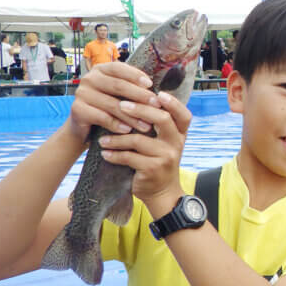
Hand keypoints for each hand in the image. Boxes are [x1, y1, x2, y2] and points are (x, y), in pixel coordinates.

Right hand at [69, 62, 158, 141]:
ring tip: (146, 124)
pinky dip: (116, 124)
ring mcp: (81, 93)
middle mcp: (89, 78)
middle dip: (140, 96)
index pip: (120, 68)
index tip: (151, 85)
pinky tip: (128, 130)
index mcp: (101, 70)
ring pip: (112, 104)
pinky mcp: (77, 109)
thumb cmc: (107, 108)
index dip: (136, 76)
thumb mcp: (119, 95)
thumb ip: (133, 89)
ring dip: (132, 115)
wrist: (84, 128)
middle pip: (118, 85)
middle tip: (156, 105)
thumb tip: (159, 94)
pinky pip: (101, 117)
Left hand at [96, 91, 190, 210]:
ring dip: (117, 138)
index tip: (157, 93)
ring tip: (103, 140)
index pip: (183, 114)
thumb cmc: (159, 162)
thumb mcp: (166, 144)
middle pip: (162, 118)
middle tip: (121, 105)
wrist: (162, 193)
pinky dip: (115, 154)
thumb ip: (159, 127)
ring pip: (139, 139)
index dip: (173, 103)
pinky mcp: (152, 168)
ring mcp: (166, 156)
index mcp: (180, 135)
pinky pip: (129, 156)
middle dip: (140, 109)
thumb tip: (139, 100)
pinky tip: (106, 153)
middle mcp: (176, 143)